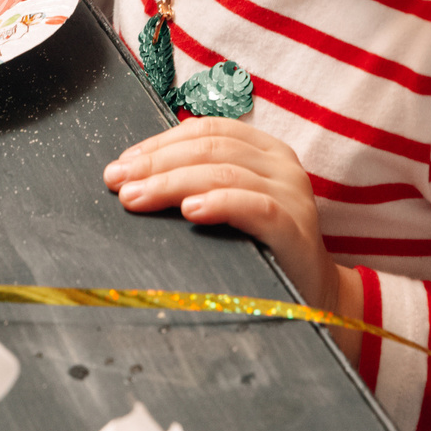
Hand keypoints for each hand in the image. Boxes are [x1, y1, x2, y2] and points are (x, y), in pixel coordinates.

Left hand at [104, 117, 346, 317]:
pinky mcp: (297, 229)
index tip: (124, 162)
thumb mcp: (232, 206)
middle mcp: (282, 165)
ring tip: (136, 198)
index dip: (161, 142)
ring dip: (172, 183)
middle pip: (210, 149)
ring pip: (225, 173)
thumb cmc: (261, 250)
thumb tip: (135, 176)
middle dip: (156, 163)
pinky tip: (190, 211)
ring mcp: (293, 195)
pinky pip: (256, 207)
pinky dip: (220, 203)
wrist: (314, 300)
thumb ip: (199, 183)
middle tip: (117, 182)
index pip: (208, 130)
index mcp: (265, 151)